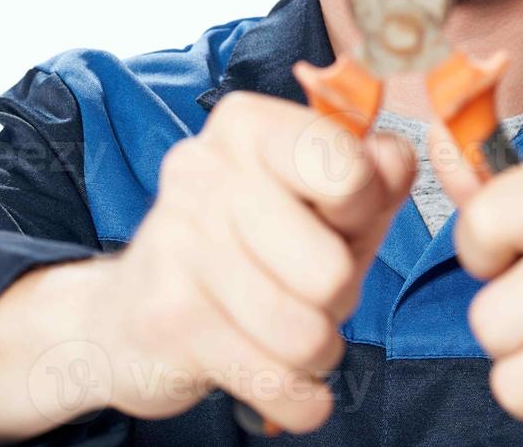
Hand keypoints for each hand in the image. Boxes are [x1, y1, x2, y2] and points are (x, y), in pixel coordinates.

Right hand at [0, 91, 414, 443]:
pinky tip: (279, 376)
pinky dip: (299, 397)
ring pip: (304, 335)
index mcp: (249, 126)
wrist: (127, 315)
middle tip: (310, 290)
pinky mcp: (167, 318)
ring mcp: (179, 244)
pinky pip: (276, 382)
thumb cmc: (250, 248)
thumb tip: (395, 161)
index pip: (346, 168)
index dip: (364, 210)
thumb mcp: (323, 202)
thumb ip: (374, 176)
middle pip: (330, 270)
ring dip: (316, 350)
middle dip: (339, 297)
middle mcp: (204, 171)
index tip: (341, 218)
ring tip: (291, 332)